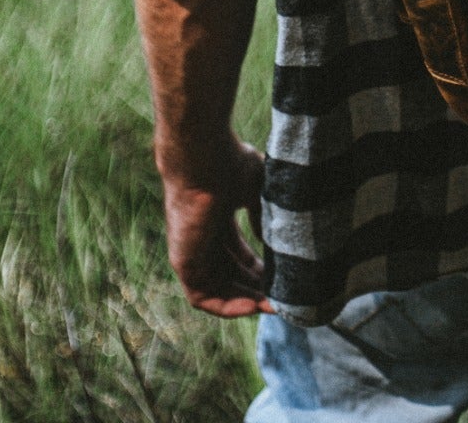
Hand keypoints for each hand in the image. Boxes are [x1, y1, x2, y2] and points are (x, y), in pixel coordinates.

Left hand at [160, 137, 272, 317]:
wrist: (204, 159)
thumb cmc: (232, 164)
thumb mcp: (257, 189)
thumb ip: (263, 214)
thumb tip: (272, 239)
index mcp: (220, 220)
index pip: (239, 254)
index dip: (261, 269)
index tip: (284, 277)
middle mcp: (205, 239)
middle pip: (232, 275)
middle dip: (258, 289)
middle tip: (284, 298)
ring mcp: (193, 252)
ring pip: (220, 289)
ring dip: (246, 301)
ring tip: (273, 306)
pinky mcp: (183, 263)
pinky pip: (203, 298)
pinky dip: (227, 306)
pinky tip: (252, 307)